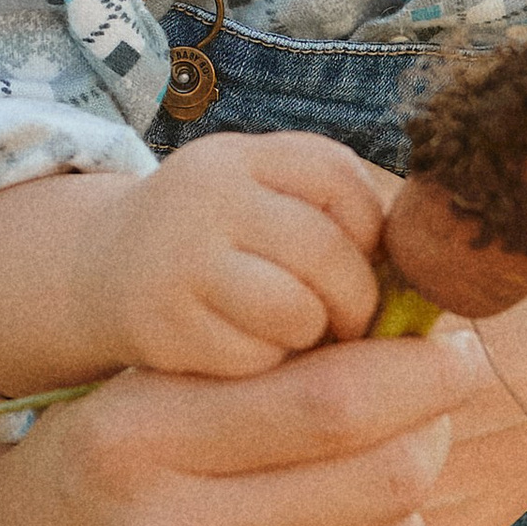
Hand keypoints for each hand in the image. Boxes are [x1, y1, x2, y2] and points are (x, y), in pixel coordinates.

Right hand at [0, 135, 389, 396]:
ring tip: (293, 342)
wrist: (98, 271)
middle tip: (345, 327)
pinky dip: (261, 371)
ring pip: (296, 311)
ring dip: (309, 341)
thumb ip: (336, 226)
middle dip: (354, 304)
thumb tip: (428, 295)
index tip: (366, 270)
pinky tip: (242, 360)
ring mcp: (179, 252)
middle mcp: (210, 189)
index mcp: (249, 154)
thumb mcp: (267, 206)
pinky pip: (251, 358)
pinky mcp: (159, 320)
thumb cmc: (219, 247)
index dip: (372, 240)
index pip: (345, 185)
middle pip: (329, 254)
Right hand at [0, 322, 489, 525]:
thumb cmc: (64, 499)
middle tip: (431, 412)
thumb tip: (395, 335)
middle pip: (382, 475)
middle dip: (431, 431)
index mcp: (136, 444)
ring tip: (368, 491)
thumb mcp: (116, 410)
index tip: (454, 346)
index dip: (420, 369)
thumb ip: (235, 374)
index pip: (331, 399)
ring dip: (404, 511)